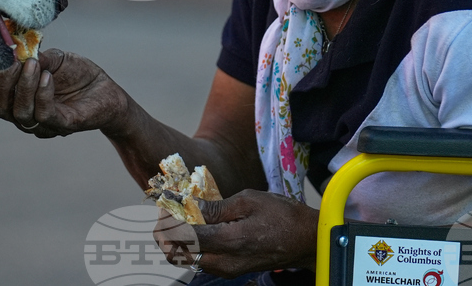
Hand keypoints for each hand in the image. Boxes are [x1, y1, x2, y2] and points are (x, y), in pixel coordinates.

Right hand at [0, 48, 129, 138]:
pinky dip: (42, 94)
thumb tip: (18, 51)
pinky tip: (48, 76)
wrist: (107, 90)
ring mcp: (44, 124)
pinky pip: (44, 114)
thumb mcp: (55, 58)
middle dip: (2, 83)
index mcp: (17, 99)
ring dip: (24, 86)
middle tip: (12, 61)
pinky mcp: (64, 125)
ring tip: (32, 64)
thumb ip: (36, 55)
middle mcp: (25, 116)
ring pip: (20, 113)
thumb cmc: (78, 74)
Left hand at [152, 190, 316, 277]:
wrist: (306, 240)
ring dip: (177, 238)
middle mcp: (224, 262)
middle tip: (168, 211)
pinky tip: (196, 225)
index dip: (168, 220)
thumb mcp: (247, 201)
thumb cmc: (281, 216)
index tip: (165, 203)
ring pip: (187, 258)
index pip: (183, 237)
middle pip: (178, 254)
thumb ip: (214, 207)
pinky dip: (191, 244)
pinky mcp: (229, 270)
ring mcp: (226, 270)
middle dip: (166, 232)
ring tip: (181, 215)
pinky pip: (200, 259)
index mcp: (229, 242)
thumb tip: (187, 205)